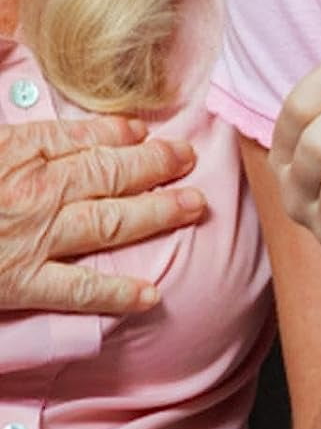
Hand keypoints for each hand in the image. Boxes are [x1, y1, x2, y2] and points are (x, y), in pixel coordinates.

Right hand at [0, 117, 201, 313]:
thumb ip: (16, 142)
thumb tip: (51, 140)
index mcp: (17, 151)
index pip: (81, 136)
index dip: (118, 133)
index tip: (142, 132)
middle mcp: (37, 191)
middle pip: (109, 172)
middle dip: (156, 163)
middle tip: (189, 157)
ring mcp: (34, 237)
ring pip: (111, 221)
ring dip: (159, 212)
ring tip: (195, 205)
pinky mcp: (20, 282)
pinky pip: (78, 288)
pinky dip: (117, 293)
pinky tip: (151, 296)